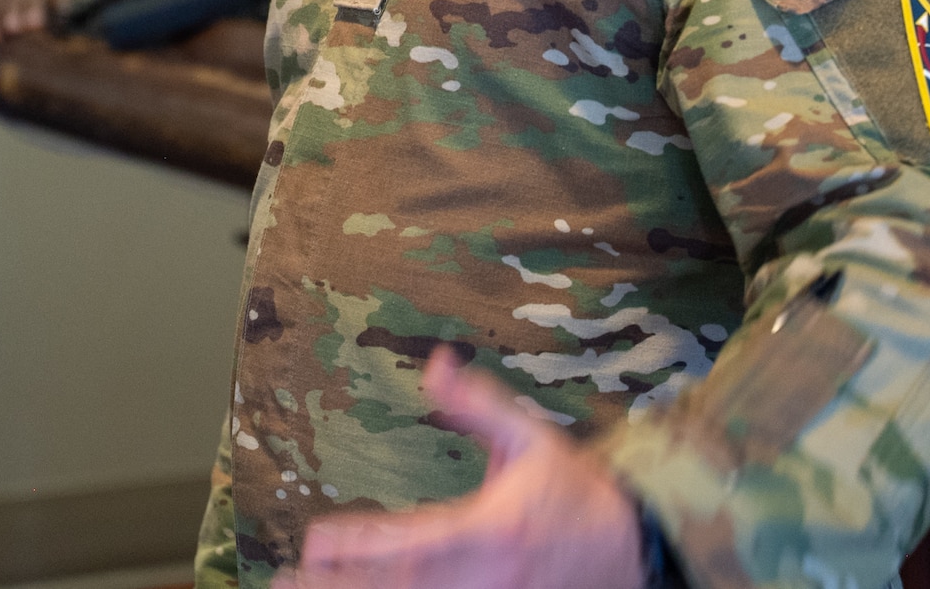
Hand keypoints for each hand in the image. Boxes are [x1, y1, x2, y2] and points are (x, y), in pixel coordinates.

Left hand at [277, 348, 643, 588]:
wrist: (637, 548)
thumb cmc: (578, 493)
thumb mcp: (531, 439)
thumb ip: (478, 405)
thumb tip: (436, 363)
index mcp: (492, 530)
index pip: (413, 540)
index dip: (363, 544)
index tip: (318, 539)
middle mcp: (489, 577)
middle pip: (405, 587)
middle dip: (347, 586)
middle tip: (293, 579)